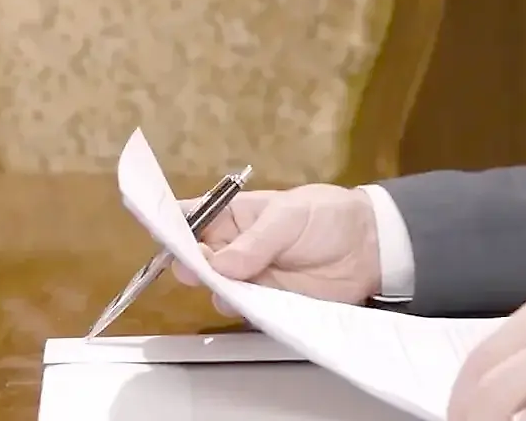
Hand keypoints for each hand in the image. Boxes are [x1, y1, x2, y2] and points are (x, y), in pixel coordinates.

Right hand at [170, 184, 382, 304]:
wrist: (369, 247)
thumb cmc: (326, 217)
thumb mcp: (288, 217)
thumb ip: (254, 242)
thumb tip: (219, 266)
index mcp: (232, 216)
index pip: (190, 218)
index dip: (169, 226)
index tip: (157, 234)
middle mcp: (232, 249)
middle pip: (195, 260)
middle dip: (189, 264)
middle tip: (193, 268)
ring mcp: (249, 278)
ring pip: (217, 289)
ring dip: (216, 289)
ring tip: (227, 285)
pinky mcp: (267, 304)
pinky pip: (244, 310)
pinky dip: (240, 309)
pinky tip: (244, 303)